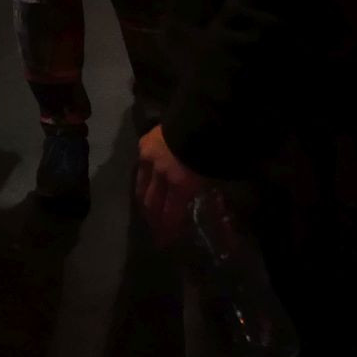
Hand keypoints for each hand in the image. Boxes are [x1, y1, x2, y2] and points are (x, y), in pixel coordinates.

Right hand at [136, 125, 207, 247]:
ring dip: (144, 201)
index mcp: (180, 184)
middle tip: (154, 230)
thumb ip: (206, 192)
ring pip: (141, 185)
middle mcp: (160, 174)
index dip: (167, 230)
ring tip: (147, 210)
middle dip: (153, 219)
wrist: (200, 114)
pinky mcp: (144, 143)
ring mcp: (149, 158)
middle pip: (151, 203)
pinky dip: (144, 178)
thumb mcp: (215, 174)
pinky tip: (147, 182)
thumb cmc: (213, 147)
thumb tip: (208, 208)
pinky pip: (141, 167)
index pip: (170, 214)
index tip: (165, 241)